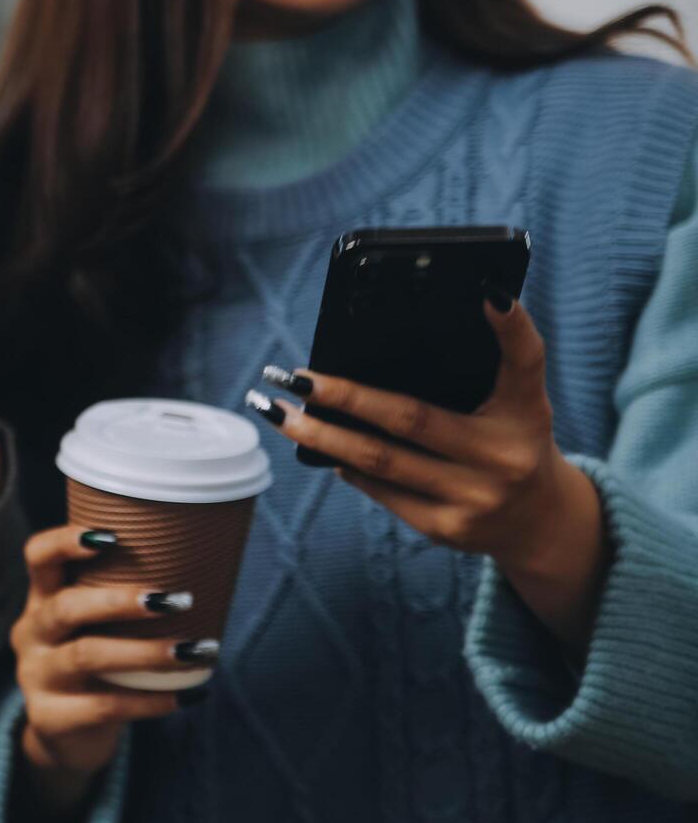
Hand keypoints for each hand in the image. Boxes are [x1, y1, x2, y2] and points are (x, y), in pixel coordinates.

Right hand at [12, 526, 215, 816]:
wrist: (64, 736)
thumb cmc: (97, 667)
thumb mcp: (95, 628)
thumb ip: (122, 601)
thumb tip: (205, 566)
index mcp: (42, 600)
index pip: (38, 557)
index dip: (66, 542)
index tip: (113, 536)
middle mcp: (32, 633)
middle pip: (66, 608)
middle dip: (121, 601)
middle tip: (177, 600)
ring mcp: (36, 677)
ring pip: (87, 656)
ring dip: (146, 651)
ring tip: (193, 650)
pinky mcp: (50, 718)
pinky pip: (105, 706)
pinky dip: (151, 701)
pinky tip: (187, 695)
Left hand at [250, 299, 605, 650]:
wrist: (540, 523)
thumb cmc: (516, 443)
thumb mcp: (520, 402)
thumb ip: (496, 362)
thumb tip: (419, 327)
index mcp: (526, 414)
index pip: (524, 362)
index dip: (511, 327)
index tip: (484, 293)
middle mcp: (503, 457)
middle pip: (410, 419)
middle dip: (345, 397)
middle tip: (296, 378)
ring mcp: (472, 499)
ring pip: (381, 462)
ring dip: (322, 437)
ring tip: (282, 414)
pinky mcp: (444, 529)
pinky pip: (382, 491)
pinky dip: (346, 466)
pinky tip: (319, 449)